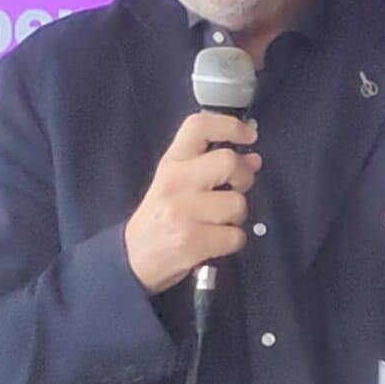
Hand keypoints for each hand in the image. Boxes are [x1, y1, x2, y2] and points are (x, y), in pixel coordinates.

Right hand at [123, 112, 260, 293]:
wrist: (133, 258)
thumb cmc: (158, 218)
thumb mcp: (174, 182)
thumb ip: (210, 167)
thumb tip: (251, 160)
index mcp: (171, 163)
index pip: (200, 127)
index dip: (231, 125)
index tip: (248, 134)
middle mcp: (176, 183)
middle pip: (229, 161)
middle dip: (244, 177)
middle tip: (236, 188)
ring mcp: (184, 212)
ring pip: (237, 203)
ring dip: (237, 217)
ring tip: (218, 221)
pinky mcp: (193, 241)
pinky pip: (236, 236)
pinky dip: (232, 241)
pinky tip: (215, 240)